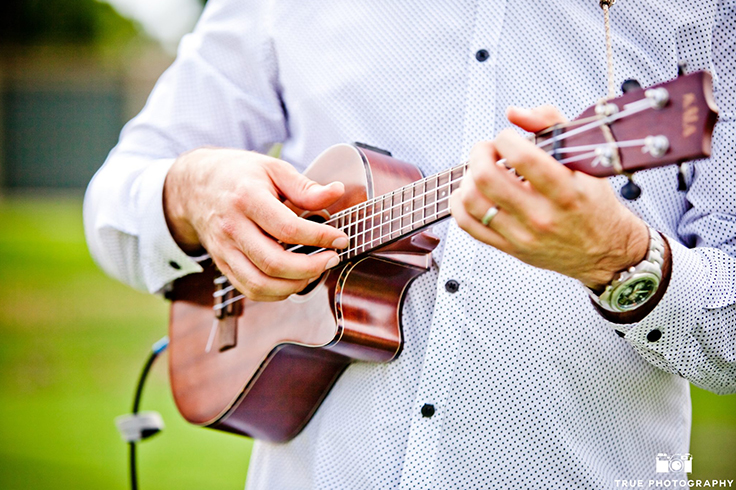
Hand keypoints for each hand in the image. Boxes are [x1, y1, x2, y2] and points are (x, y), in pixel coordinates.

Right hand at [164, 148, 347, 300]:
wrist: (194, 187)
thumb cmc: (238, 175)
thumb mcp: (273, 169)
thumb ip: (305, 187)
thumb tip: (337, 192)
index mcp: (247, 199)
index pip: (288, 228)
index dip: (320, 237)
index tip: (340, 238)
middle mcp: (232, 228)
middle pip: (274, 262)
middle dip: (311, 267)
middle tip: (332, 258)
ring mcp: (224, 250)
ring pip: (260, 284)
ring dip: (294, 285)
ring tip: (315, 271)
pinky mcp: (223, 265)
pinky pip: (250, 290)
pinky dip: (276, 293)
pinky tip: (293, 280)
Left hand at [450, 105, 648, 290]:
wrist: (605, 250)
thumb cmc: (593, 203)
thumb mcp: (586, 159)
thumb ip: (551, 125)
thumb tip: (514, 113)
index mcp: (565, 191)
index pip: (522, 157)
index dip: (505, 138)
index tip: (508, 138)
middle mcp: (542, 216)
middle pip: (488, 178)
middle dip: (480, 153)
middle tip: (487, 150)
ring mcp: (523, 235)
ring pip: (472, 201)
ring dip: (468, 177)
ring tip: (480, 170)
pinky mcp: (509, 248)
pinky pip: (468, 225)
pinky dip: (459, 203)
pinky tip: (470, 191)